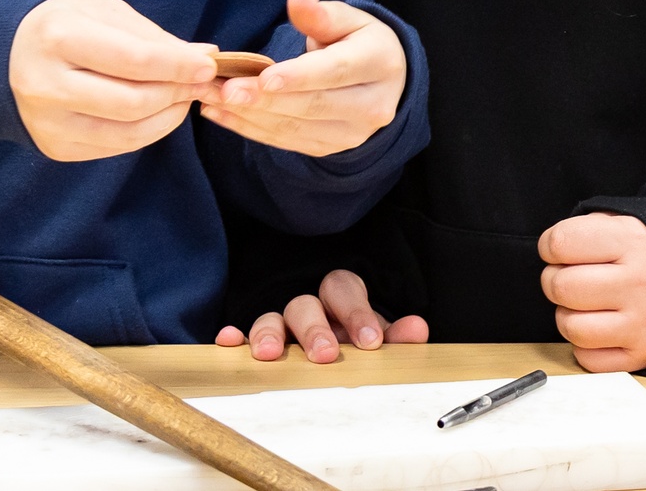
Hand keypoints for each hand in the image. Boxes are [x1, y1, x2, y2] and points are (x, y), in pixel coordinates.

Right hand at [10, 0, 219, 161]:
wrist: (2, 57)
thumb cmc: (64, 27)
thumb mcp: (103, 13)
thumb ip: (153, 36)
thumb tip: (203, 56)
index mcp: (59, 38)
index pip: (134, 60)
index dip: (179, 66)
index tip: (209, 65)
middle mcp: (46, 85)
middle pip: (134, 102)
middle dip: (178, 93)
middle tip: (201, 82)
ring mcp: (47, 123)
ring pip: (127, 133)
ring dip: (168, 117)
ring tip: (183, 98)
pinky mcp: (53, 148)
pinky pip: (114, 147)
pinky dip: (146, 132)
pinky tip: (156, 113)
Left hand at [198, 0, 407, 155]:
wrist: (383, 84)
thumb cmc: (358, 42)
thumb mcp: (348, 20)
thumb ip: (320, 14)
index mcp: (380, 64)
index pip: (336, 71)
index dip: (299, 76)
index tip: (263, 77)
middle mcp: (372, 106)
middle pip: (313, 104)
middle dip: (264, 99)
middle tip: (223, 89)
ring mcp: (351, 134)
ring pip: (294, 127)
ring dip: (248, 114)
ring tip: (209, 97)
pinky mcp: (328, 148)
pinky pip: (284, 141)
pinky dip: (249, 128)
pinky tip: (219, 113)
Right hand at [214, 269, 427, 362]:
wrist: (329, 346)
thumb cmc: (351, 340)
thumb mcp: (375, 337)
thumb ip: (396, 335)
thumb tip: (417, 330)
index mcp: (339, 299)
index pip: (344, 290)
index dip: (357, 312)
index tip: (370, 341)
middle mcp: (307, 308)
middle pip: (305, 304)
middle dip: (314, 329)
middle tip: (326, 355)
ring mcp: (279, 324)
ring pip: (269, 318)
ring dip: (268, 333)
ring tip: (268, 355)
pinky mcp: (254, 343)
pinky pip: (240, 335)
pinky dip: (233, 337)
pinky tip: (229, 342)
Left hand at [539, 212, 645, 371]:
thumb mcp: (624, 223)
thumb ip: (585, 230)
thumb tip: (549, 251)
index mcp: (632, 240)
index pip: (560, 243)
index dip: (550, 246)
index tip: (560, 250)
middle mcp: (639, 281)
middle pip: (560, 286)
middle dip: (556, 281)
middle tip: (573, 277)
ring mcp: (642, 321)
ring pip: (570, 326)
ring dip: (569, 315)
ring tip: (587, 304)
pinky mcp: (642, 353)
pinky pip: (587, 358)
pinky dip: (585, 345)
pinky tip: (601, 326)